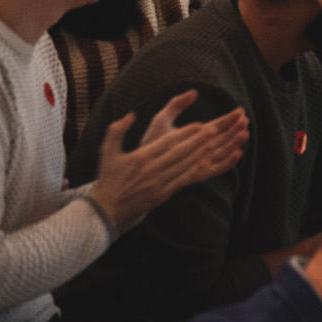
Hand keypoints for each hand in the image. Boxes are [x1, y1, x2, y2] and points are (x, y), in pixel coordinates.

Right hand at [88, 91, 248, 228]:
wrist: (106, 207)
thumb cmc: (109, 177)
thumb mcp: (107, 151)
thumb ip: (117, 130)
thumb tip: (131, 114)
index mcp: (139, 157)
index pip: (167, 142)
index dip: (185, 133)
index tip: (199, 124)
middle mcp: (150, 170)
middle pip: (179, 153)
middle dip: (198, 141)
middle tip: (214, 130)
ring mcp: (158, 183)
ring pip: (184, 166)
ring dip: (201, 154)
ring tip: (214, 143)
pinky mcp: (163, 194)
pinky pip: (183, 180)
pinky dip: (195, 171)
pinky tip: (206, 163)